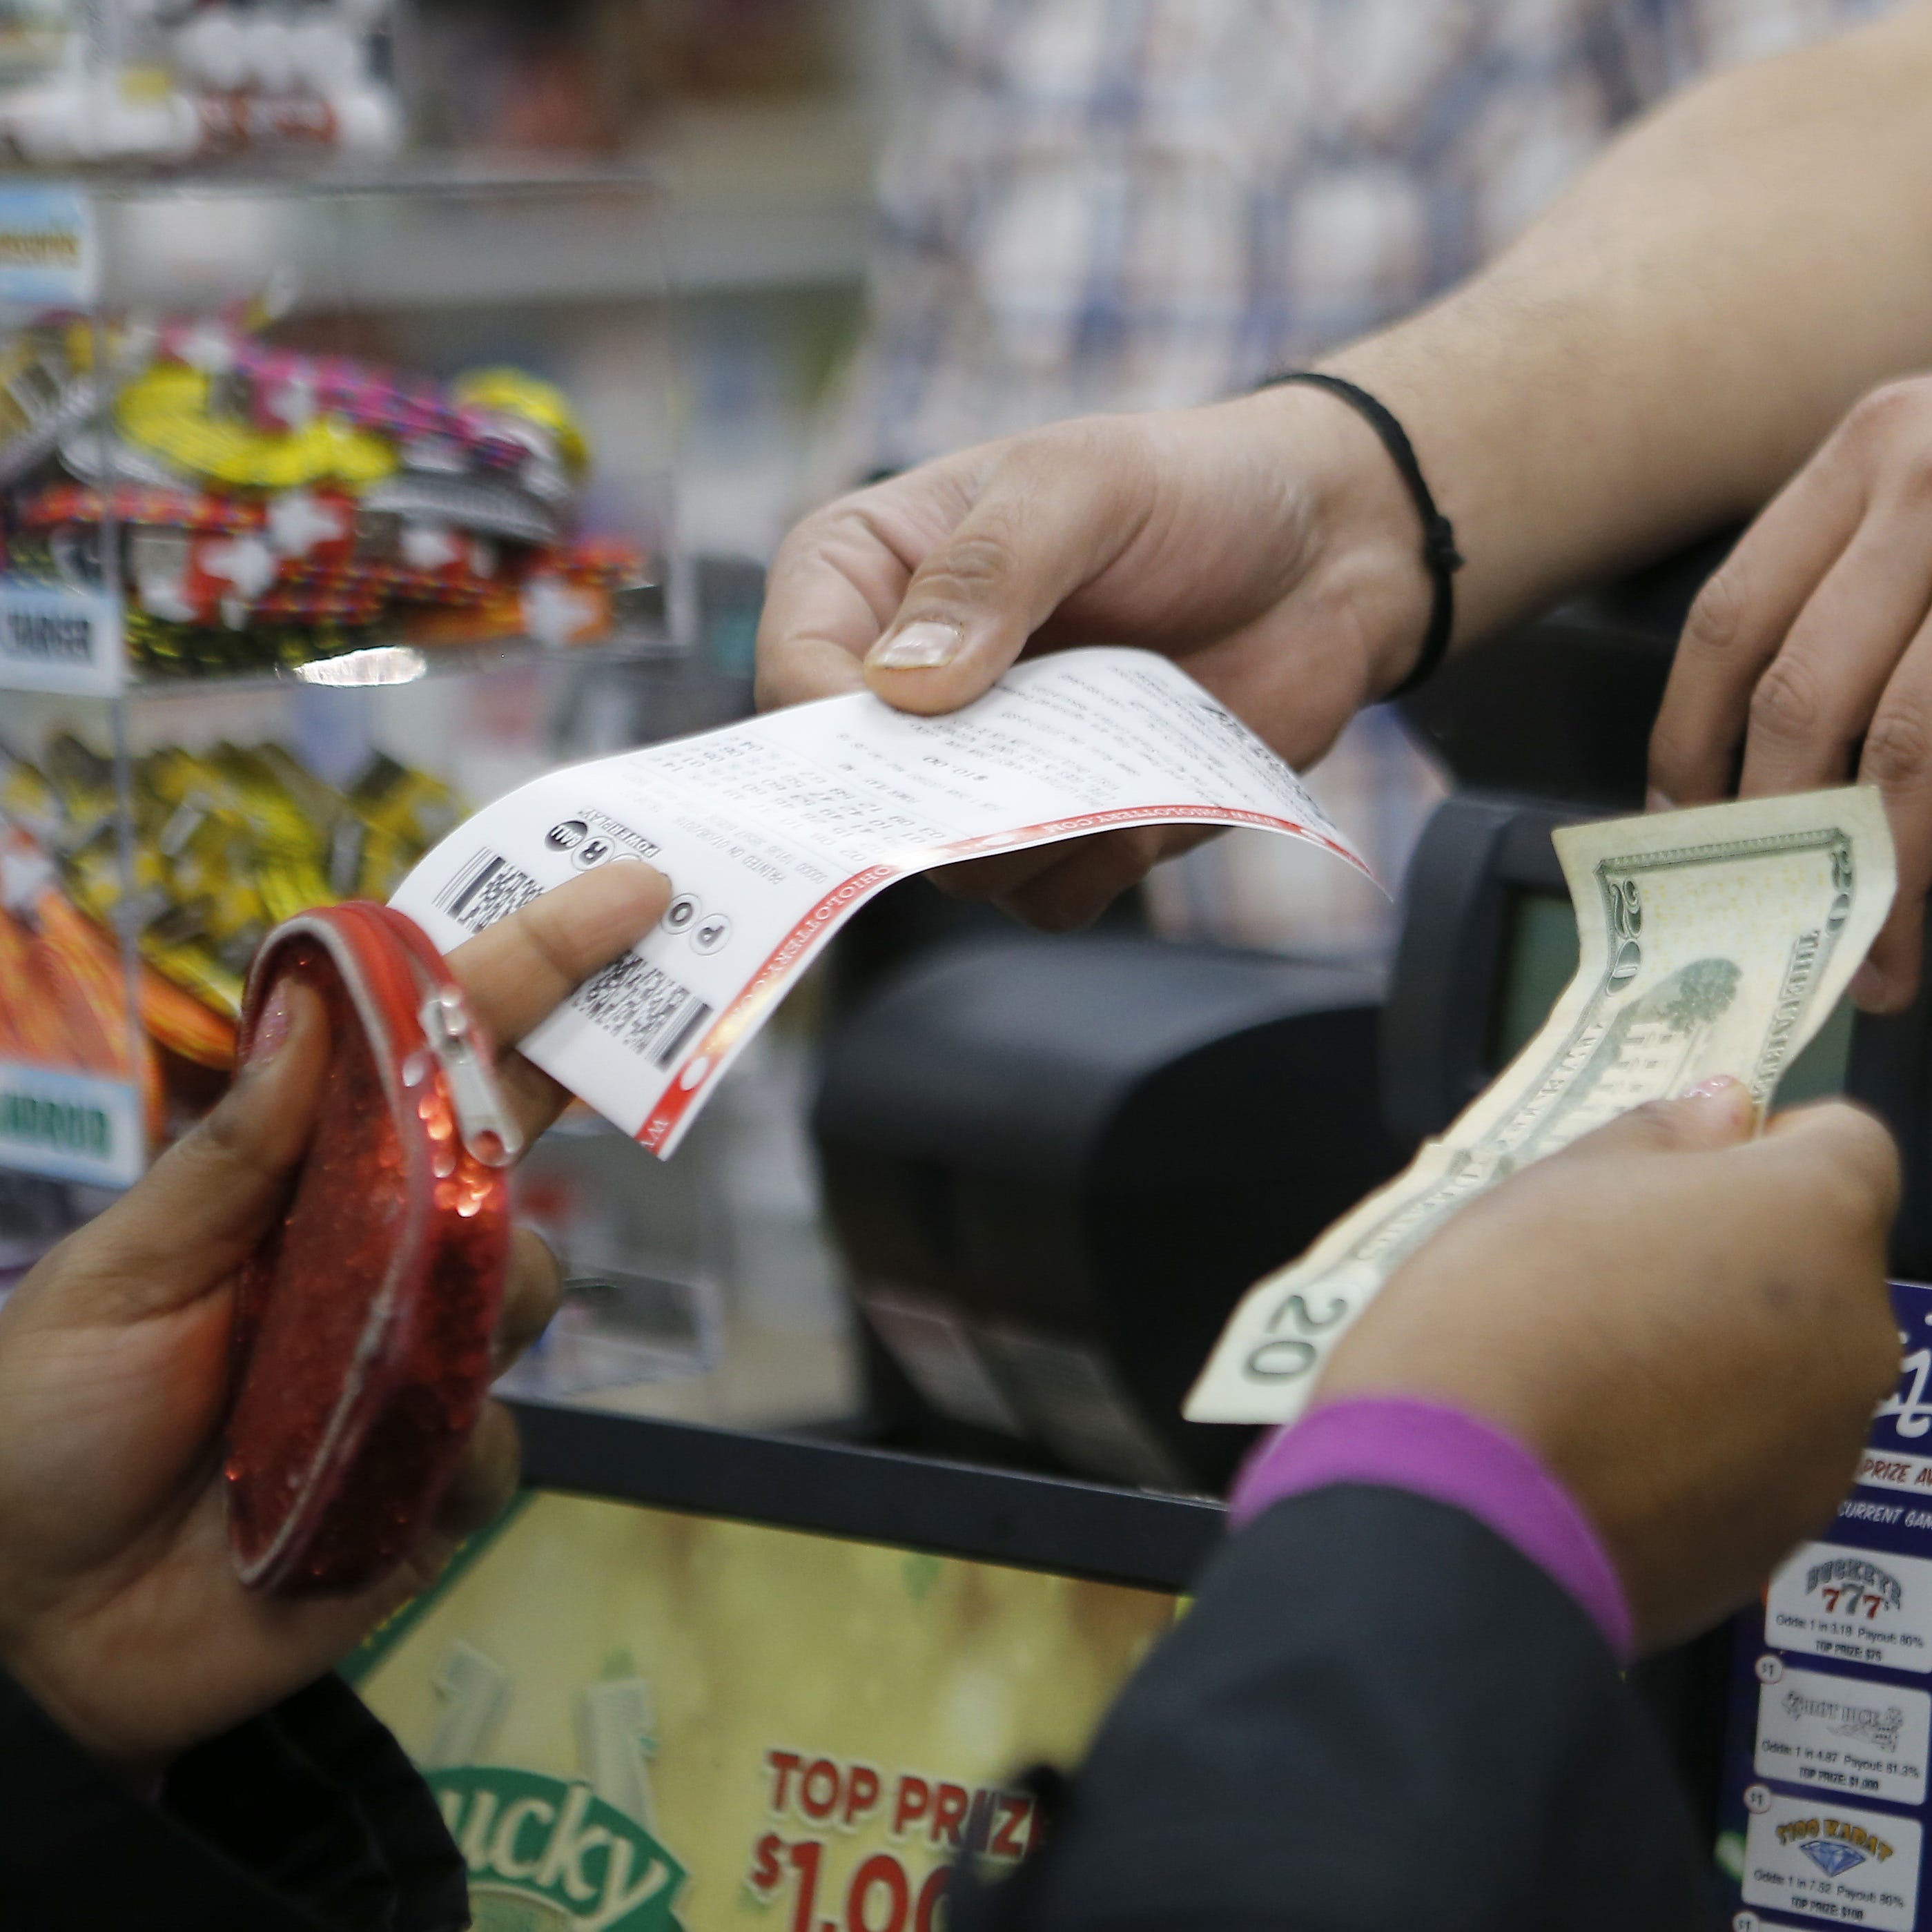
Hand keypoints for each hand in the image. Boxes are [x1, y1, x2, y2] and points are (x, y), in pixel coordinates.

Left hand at [0, 863, 668, 1770]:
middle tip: (590, 1064)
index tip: (637, 893)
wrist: (25, 1633)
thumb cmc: (40, 1426)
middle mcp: (382, 1249)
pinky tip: (368, 1494)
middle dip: (577, 1094)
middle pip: (518, 1145)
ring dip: (483, 1299)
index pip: (440, 1050)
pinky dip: (450, 1462)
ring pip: (533, 1284)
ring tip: (366, 1366)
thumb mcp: (116, 1274)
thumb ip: (234, 1152)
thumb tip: (320, 997)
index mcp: (310, 1176)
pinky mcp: (436, 1477)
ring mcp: (420, 1359)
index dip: (538, 964)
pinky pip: (503, 1445)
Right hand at [756, 387, 1429, 929]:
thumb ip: (989, 571)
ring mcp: (985, 769)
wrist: (1332, 555)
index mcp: (866, 576)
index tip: (916, 733)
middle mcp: (906, 687)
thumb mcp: (1081, 486)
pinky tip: (1150, 795)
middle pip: (861, 795)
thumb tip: (902, 688)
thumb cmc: (1193, 490)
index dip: (832, 727)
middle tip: (1032, 761)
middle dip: (940, 798)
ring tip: (1116, 741)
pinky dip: (1096, 864)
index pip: (793, 676)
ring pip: (953, 866)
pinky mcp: (1063, 832)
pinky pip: (1042, 899)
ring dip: (1034, 833)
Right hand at [1315, 1079, 1901, 1652]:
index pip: (1847, 1139)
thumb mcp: (1554, 1181)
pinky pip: (1759, 1455)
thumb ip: (1660, 1133)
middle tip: (1615, 1272)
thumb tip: (1722, 1114)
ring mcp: (1829, 1443)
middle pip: (1817, 1263)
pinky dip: (1702, 1442)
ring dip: (1722, 1351)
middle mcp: (1855, 1329)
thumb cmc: (1499, 1313)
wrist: (1458, 1507)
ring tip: (1596, 1371)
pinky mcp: (1785, 1532)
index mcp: (1810, 1216)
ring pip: (1792, 1363)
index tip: (1688, 1169)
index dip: (1765, 1144)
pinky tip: (1604, 1445)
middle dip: (1737, 1256)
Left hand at [1650, 377, 1931, 1012]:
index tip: (1682, 826)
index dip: (1689, 741)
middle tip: (1783, 921)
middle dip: (1784, 828)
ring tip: (1883, 952)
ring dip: (1888, 865)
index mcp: (1871, 447)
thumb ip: (1856, 595)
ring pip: (1912, 741)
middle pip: (1804, 694)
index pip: (1729, 622)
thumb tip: (1753, 786)